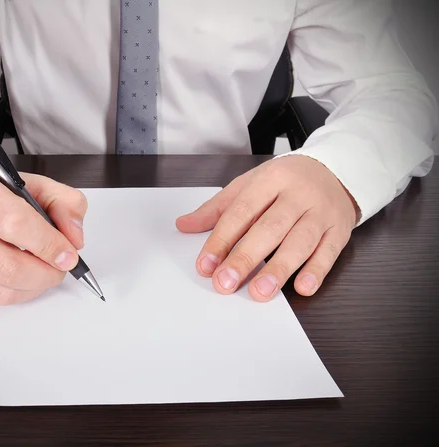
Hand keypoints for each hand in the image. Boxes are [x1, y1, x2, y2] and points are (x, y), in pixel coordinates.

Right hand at [0, 169, 86, 304]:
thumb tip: (74, 239)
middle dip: (45, 274)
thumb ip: (64, 204)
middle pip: (8, 266)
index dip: (48, 244)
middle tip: (60, 268)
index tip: (68, 254)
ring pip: (1, 291)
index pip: (15, 223)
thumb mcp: (33, 184)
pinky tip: (20, 276)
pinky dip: (15, 293)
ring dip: (34, 287)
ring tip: (43, 271)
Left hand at [176, 155, 358, 300]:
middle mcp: (297, 194)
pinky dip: (317, 271)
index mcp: (271, 178)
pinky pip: (329, 252)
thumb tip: (184, 225)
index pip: (241, 211)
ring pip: (300, 241)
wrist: (336, 170)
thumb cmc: (286, 181)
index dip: (221, 239)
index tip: (205, 264)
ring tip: (260, 291)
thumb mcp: (250, 185)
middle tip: (226, 282)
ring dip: (280, 269)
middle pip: (270, 227)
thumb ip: (218, 208)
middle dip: (246, 257)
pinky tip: (302, 287)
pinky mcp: (340, 230)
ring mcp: (321, 212)